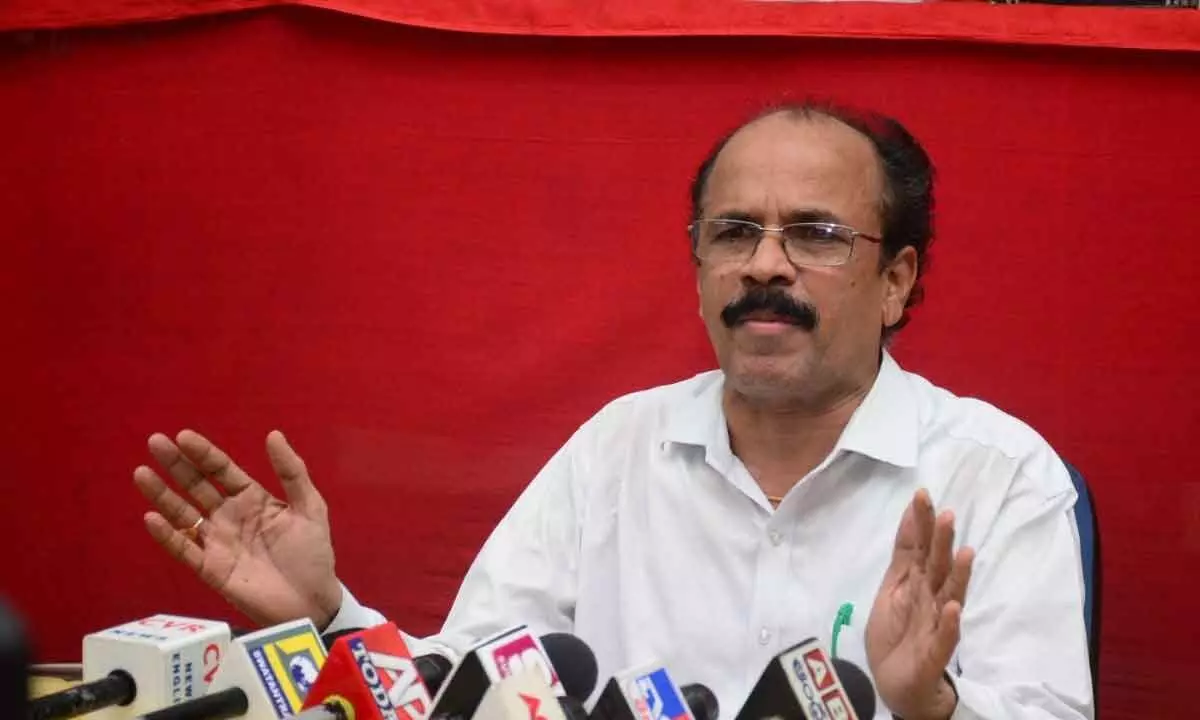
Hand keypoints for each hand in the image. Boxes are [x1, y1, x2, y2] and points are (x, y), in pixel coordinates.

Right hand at [133, 429, 342, 628]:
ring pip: (183, 514)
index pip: (222, 470)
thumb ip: (292, 473)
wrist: (312, 601)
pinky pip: (184, 549)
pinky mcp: (211, 569)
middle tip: (155, 442)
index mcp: (252, 499)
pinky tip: (151, 518)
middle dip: (176, 465)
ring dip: (163, 495)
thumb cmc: (312, 554)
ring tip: (142, 473)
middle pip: (197, 486)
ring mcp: (217, 542)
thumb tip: (272, 434)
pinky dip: (167, 535)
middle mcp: (229, 517)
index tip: (183, 436)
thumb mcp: (310, 507)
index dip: (203, 453)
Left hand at [865, 489, 973, 719]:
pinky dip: (950, 624)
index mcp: (917, 582)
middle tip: (947, 514)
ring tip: (964, 552)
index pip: (920, 547)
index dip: (920, 523)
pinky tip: (953, 607)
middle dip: (942, 542)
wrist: (896, 683)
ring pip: (949, 596)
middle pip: (937, 566)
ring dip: (957, 576)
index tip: (922, 494)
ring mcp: (936, 624)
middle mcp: (931, 598)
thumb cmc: (896, 633)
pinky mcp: (935, 652)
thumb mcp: (892, 590)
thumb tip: (909, 517)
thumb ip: (903, 557)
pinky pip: (945, 638)